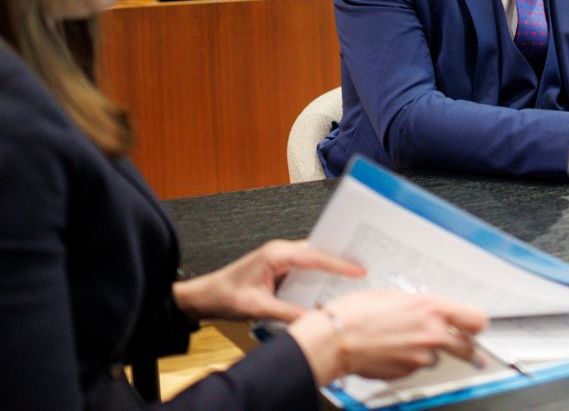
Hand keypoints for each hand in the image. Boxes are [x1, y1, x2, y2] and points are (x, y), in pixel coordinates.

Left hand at [173, 239, 364, 322]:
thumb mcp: (256, 307)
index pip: (314, 256)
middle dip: (340, 259)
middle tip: (364, 266)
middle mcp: (280, 251)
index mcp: (275, 254)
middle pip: (318, 252)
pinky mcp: (279, 267)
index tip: (359, 269)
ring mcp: (280, 258)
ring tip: (353, 275)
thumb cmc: (224, 296)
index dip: (339, 263)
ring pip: (313, 259)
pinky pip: (305, 268)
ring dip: (330, 266)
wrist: (203, 297)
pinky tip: (328, 286)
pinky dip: (318, 275)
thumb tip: (312, 318)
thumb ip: (286, 312)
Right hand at [290, 289, 488, 383]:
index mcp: (432, 308)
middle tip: (465, 347)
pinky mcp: (406, 373)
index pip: (477, 320)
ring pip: (437, 357)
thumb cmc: (357, 312)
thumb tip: (430, 311)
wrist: (334, 338)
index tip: (475, 326)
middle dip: (466, 347)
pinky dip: (409, 361)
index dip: (477, 325)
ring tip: (405, 340)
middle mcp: (432, 335)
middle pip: (467, 348)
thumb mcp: (396, 295)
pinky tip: (392, 350)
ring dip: (428, 351)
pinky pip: (416, 367)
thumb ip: (421, 306)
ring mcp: (420, 357)